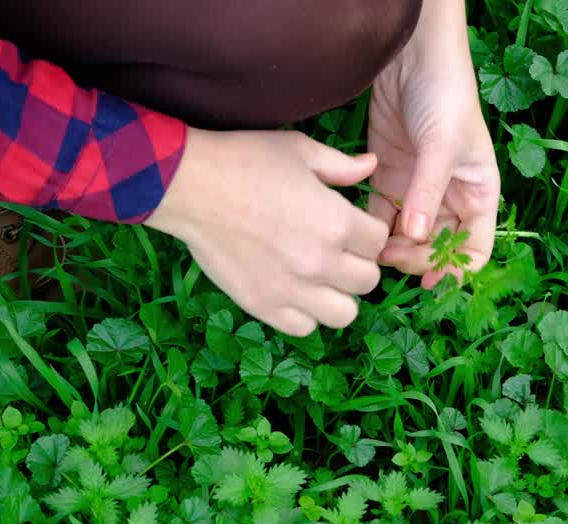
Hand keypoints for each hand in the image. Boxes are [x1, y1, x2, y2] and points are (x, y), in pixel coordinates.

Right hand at [147, 129, 387, 335]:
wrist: (189, 184)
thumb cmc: (245, 160)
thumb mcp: (299, 151)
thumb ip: (340, 166)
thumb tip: (372, 166)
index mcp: (338, 222)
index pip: (378, 241)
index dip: (367, 231)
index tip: (351, 225)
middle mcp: (321, 262)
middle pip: (368, 280)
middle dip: (357, 264)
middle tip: (337, 251)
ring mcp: (292, 288)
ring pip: (344, 313)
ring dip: (338, 296)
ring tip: (320, 278)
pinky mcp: (262, 305)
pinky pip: (304, 328)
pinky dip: (305, 314)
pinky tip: (293, 291)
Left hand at [367, 0, 500, 288]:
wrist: (413, 55)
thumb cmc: (445, 95)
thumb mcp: (443, 145)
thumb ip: (427, 192)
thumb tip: (413, 236)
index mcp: (478, 195)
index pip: (474, 248)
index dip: (455, 269)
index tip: (429, 280)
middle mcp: (450, 198)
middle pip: (437, 248)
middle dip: (416, 259)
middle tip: (391, 257)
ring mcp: (418, 190)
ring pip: (406, 237)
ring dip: (391, 249)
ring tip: (371, 250)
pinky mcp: (389, 178)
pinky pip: (380, 214)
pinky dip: (371, 227)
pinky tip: (359, 231)